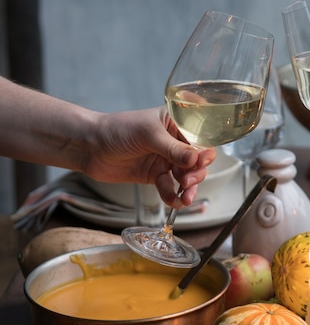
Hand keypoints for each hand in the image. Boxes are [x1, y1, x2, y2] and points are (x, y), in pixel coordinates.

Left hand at [84, 107, 214, 207]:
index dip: (204, 151)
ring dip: (188, 188)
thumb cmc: (117, 129)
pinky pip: (169, 187)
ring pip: (186, 176)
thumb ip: (173, 149)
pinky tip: (172, 201)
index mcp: (176, 124)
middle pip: (196, 160)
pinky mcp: (154, 175)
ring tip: (185, 198)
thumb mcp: (148, 135)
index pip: (200, 138)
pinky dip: (172, 195)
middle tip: (188, 181)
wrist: (89, 147)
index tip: (200, 162)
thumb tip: (196, 159)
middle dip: (196, 173)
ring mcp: (165, 160)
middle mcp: (174, 142)